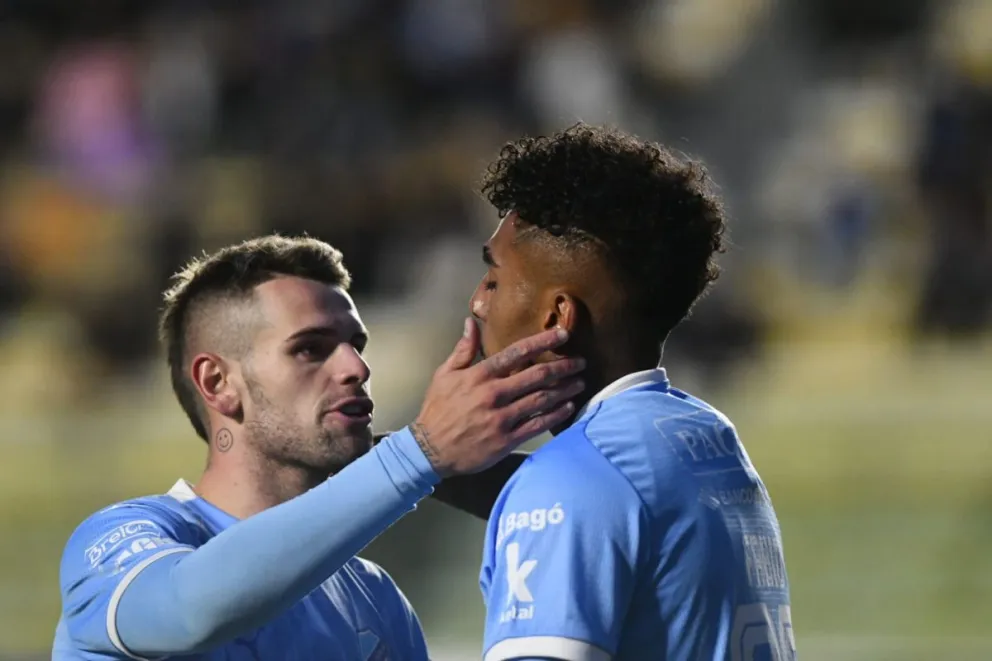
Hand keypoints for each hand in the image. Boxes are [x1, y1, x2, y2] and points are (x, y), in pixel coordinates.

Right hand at [411, 318, 584, 477]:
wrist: (429, 449)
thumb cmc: (437, 409)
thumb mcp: (444, 375)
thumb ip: (463, 349)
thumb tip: (471, 322)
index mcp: (479, 375)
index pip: (517, 353)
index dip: (543, 342)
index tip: (563, 335)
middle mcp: (494, 394)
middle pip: (537, 375)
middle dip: (563, 366)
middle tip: (580, 362)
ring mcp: (502, 418)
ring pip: (541, 399)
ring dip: (564, 389)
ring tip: (580, 382)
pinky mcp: (507, 440)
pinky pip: (537, 424)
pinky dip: (556, 415)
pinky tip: (568, 407)